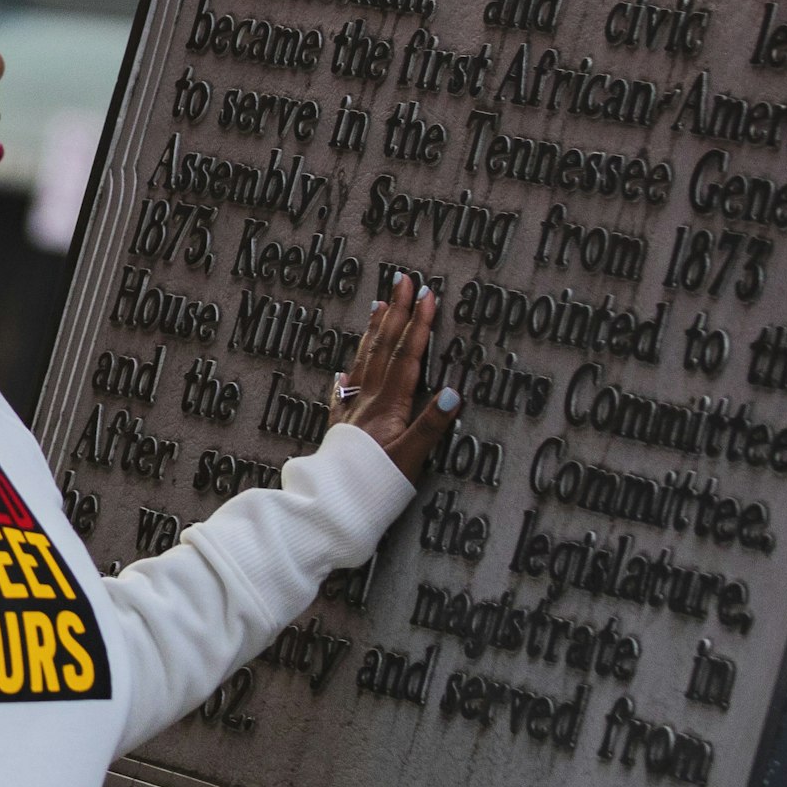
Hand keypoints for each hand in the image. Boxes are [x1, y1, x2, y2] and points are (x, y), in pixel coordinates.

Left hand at [326, 277, 457, 482]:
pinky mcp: (341, 428)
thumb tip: (452, 393)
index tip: (429, 295)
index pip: (407, 355)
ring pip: (363, 361)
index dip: (419, 325)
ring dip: (374, 331)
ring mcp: (352, 411)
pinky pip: (344, 391)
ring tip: (378, 305)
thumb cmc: (375, 485)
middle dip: (396, 313)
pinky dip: (347, 374)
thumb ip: (431, 426)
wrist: (333, 505)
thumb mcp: (411, 458)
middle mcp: (368, 400)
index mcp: (389, 404)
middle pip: (384, 348)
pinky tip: (342, 368)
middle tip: (403, 281)